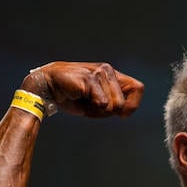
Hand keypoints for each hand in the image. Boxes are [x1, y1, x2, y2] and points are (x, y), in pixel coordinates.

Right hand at [21, 61, 143, 117]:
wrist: (49, 87)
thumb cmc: (73, 96)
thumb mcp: (97, 101)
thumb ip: (112, 104)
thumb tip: (124, 112)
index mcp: (112, 75)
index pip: (137, 88)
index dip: (133, 105)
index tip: (122, 115)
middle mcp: (108, 70)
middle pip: (122, 103)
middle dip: (107, 113)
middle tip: (92, 106)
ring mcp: (98, 73)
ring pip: (112, 105)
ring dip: (97, 111)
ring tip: (84, 101)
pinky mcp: (89, 79)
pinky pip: (101, 103)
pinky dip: (90, 109)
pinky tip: (79, 99)